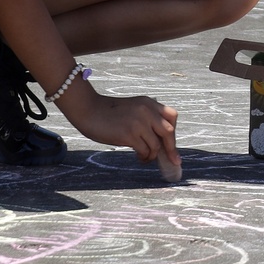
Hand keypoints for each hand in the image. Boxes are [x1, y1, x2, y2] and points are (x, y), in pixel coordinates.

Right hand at [63, 84, 179, 162]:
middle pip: (169, 132)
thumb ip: (146, 117)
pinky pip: (145, 151)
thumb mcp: (133, 108)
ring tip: (144, 157)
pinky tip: (138, 157)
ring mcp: (138, 122)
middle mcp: (146, 111)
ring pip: (156, 145)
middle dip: (171, 149)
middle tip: (172, 160)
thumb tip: (160, 140)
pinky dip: (144, 157)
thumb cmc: (108, 112)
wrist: (89, 110)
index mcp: (149, 103)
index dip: (174, 132)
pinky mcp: (129, 134)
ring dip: (152, 155)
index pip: (172, 116)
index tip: (172, 144)